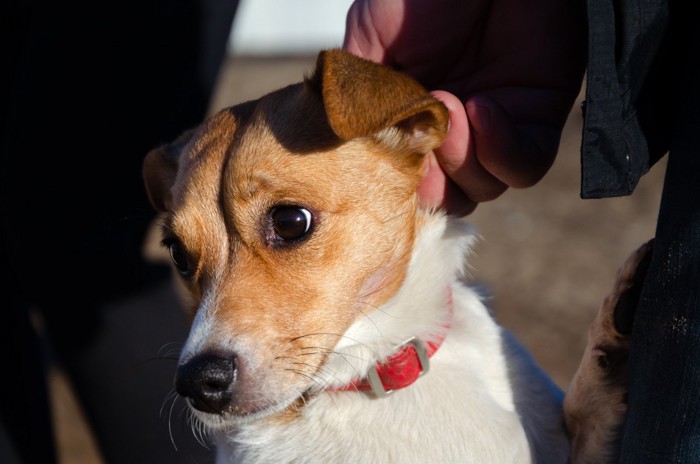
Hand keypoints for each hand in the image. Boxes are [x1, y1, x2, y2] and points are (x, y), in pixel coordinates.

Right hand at [344, 0, 586, 214]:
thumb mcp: (368, 40)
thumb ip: (356, 99)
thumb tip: (345, 151)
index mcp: (413, 116)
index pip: (408, 178)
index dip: (395, 184)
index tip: (382, 162)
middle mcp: (455, 129)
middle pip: (447, 195)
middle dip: (430, 183)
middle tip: (416, 141)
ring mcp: (497, 125)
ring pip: (483, 187)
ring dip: (461, 160)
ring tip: (447, 105)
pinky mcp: (538, 116)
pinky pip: (525, 165)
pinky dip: (500, 151)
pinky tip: (482, 107)